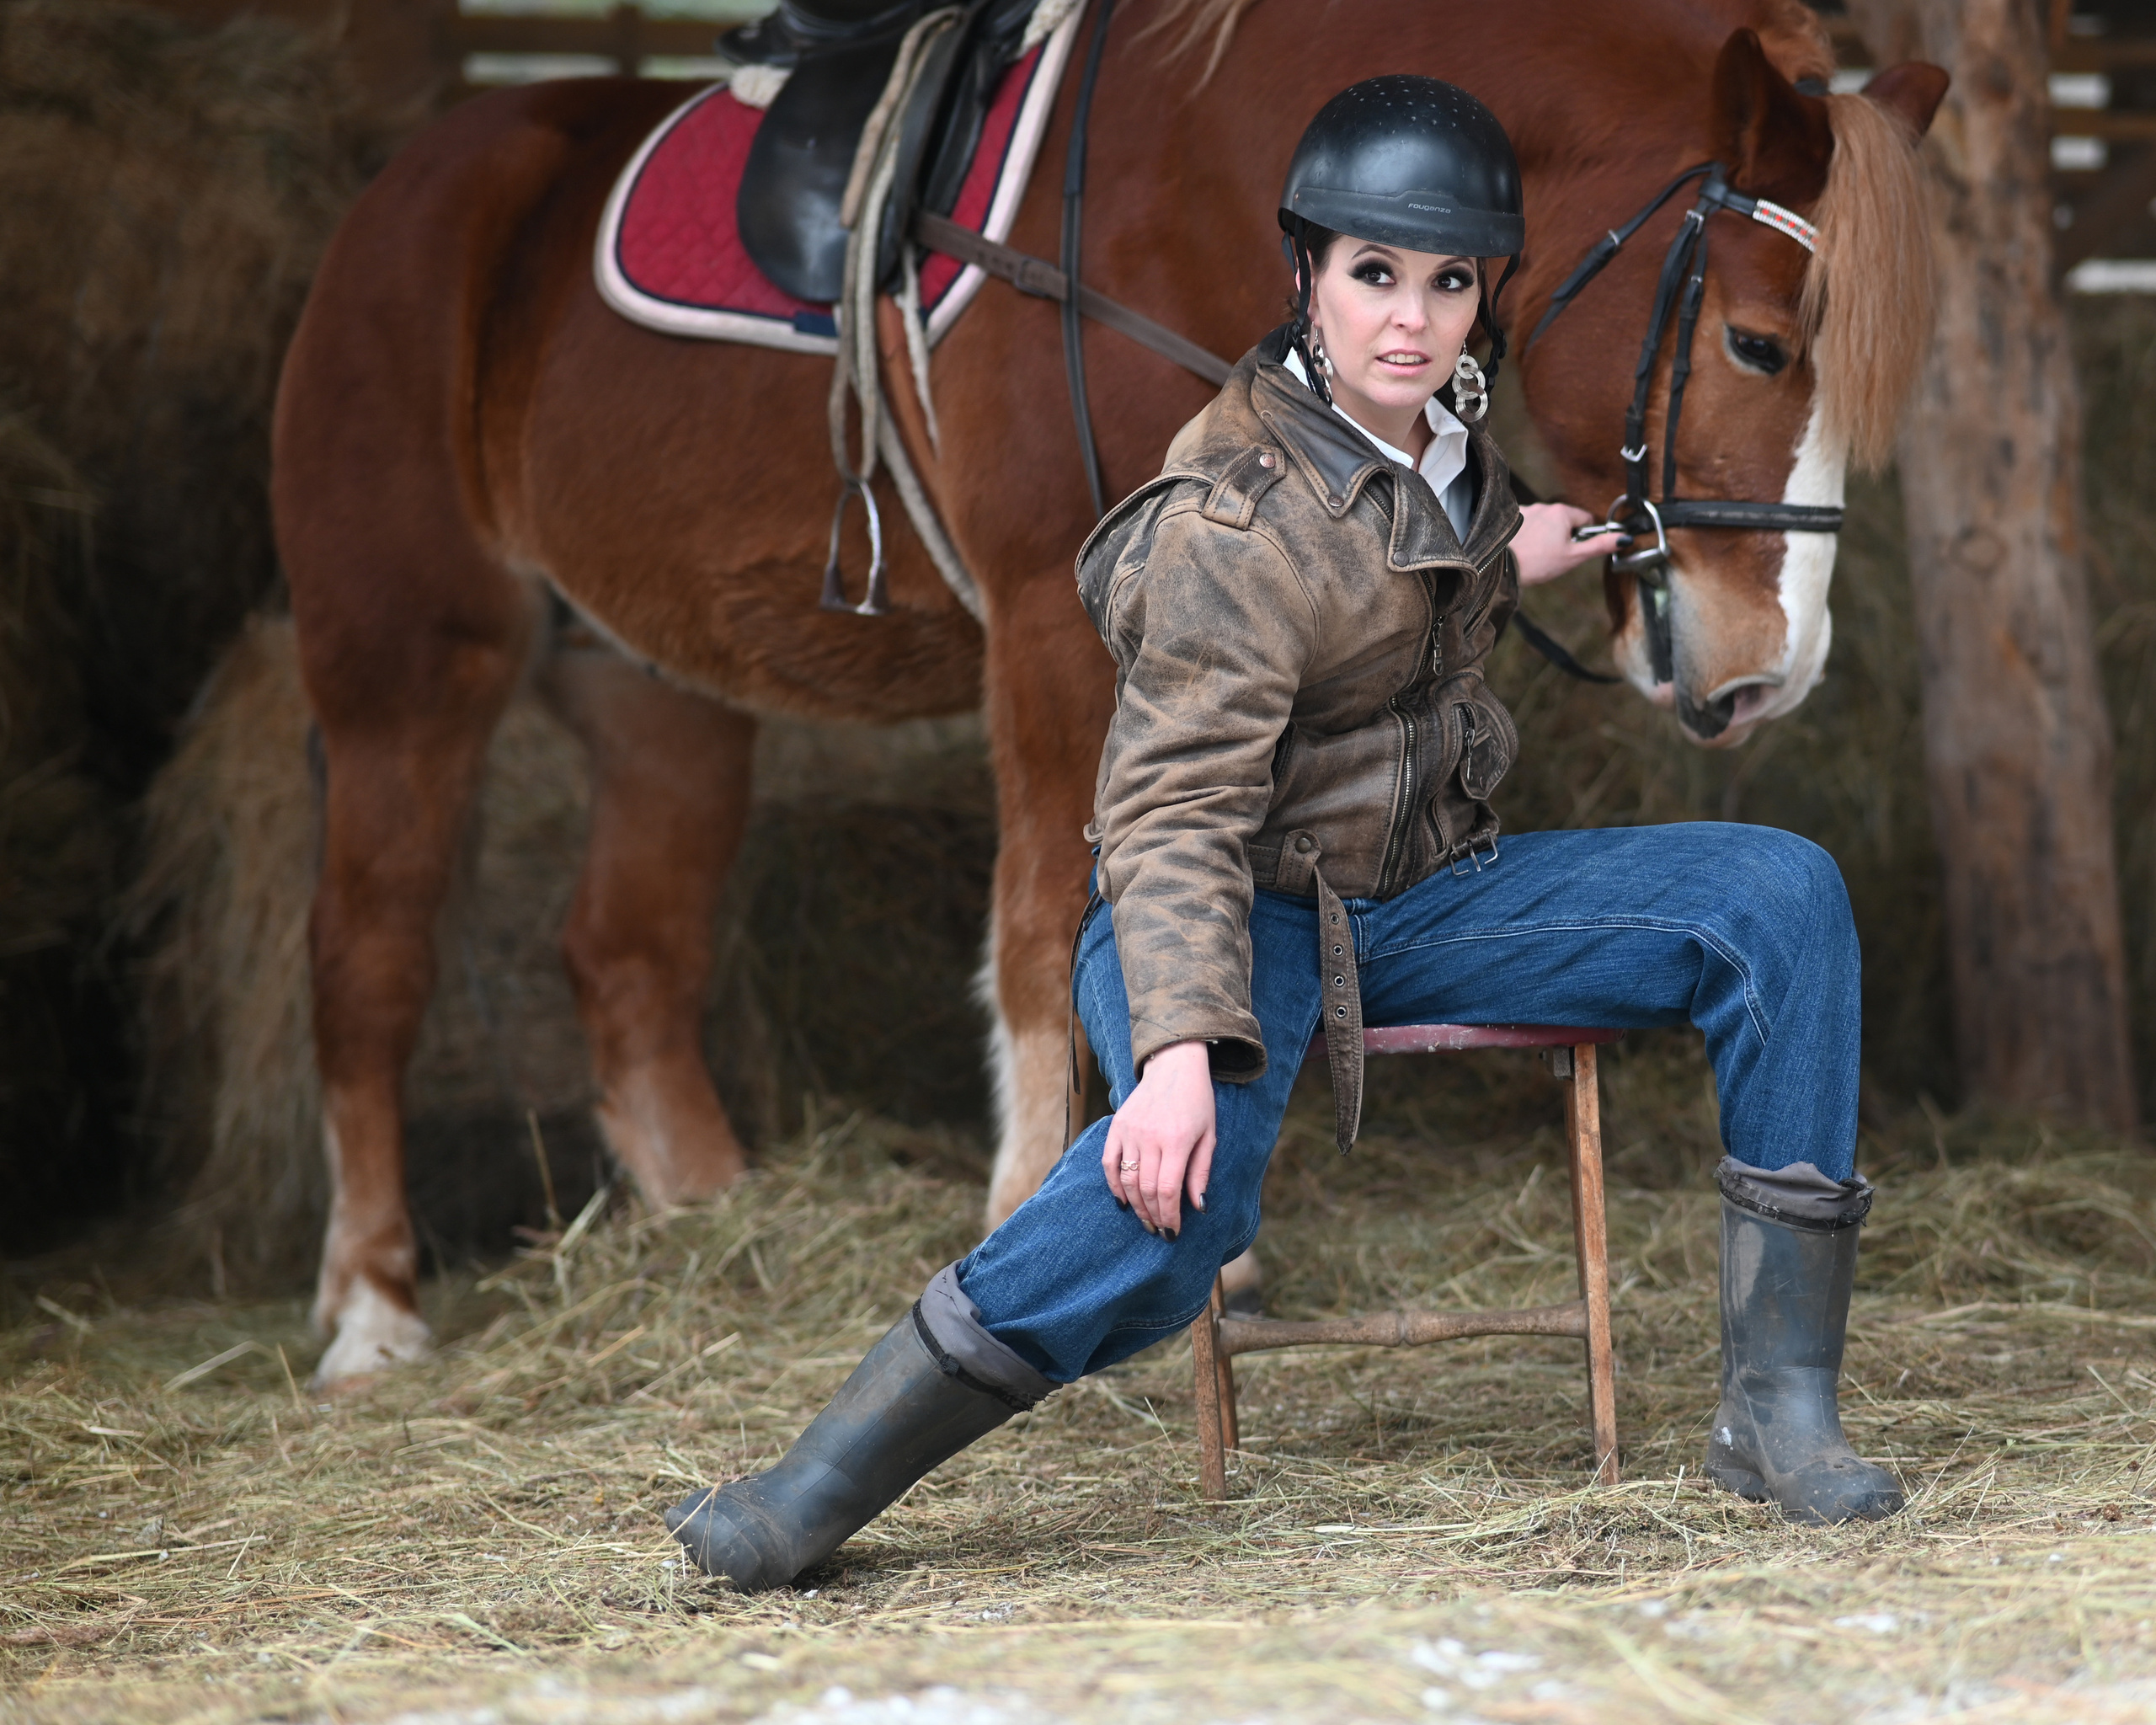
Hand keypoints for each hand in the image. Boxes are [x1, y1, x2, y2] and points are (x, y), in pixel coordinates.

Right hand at [1101, 1039, 1214, 1236]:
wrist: (1174, 1065)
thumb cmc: (1197, 1102)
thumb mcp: (1209, 1135)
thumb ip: (1201, 1172)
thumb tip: (1197, 1207)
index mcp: (1177, 1141)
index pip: (1167, 1190)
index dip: (1169, 1216)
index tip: (1173, 1232)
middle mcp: (1150, 1137)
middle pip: (1146, 1189)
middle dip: (1153, 1216)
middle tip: (1159, 1231)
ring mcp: (1130, 1131)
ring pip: (1127, 1180)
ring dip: (1135, 1206)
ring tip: (1145, 1220)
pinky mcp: (1117, 1126)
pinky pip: (1109, 1162)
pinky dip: (1114, 1185)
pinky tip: (1122, 1201)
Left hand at [1514, 502, 1624, 587]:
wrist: (1500, 566)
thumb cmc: (1537, 563)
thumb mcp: (1573, 557)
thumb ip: (1599, 545)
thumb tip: (1623, 538)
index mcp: (1562, 512)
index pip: (1585, 519)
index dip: (1584, 536)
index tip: (1574, 549)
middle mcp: (1544, 506)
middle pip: (1565, 520)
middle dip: (1564, 536)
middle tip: (1555, 555)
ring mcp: (1526, 510)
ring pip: (1546, 522)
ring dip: (1546, 534)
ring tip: (1537, 553)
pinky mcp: (1511, 518)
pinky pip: (1528, 524)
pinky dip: (1530, 534)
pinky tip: (1525, 548)